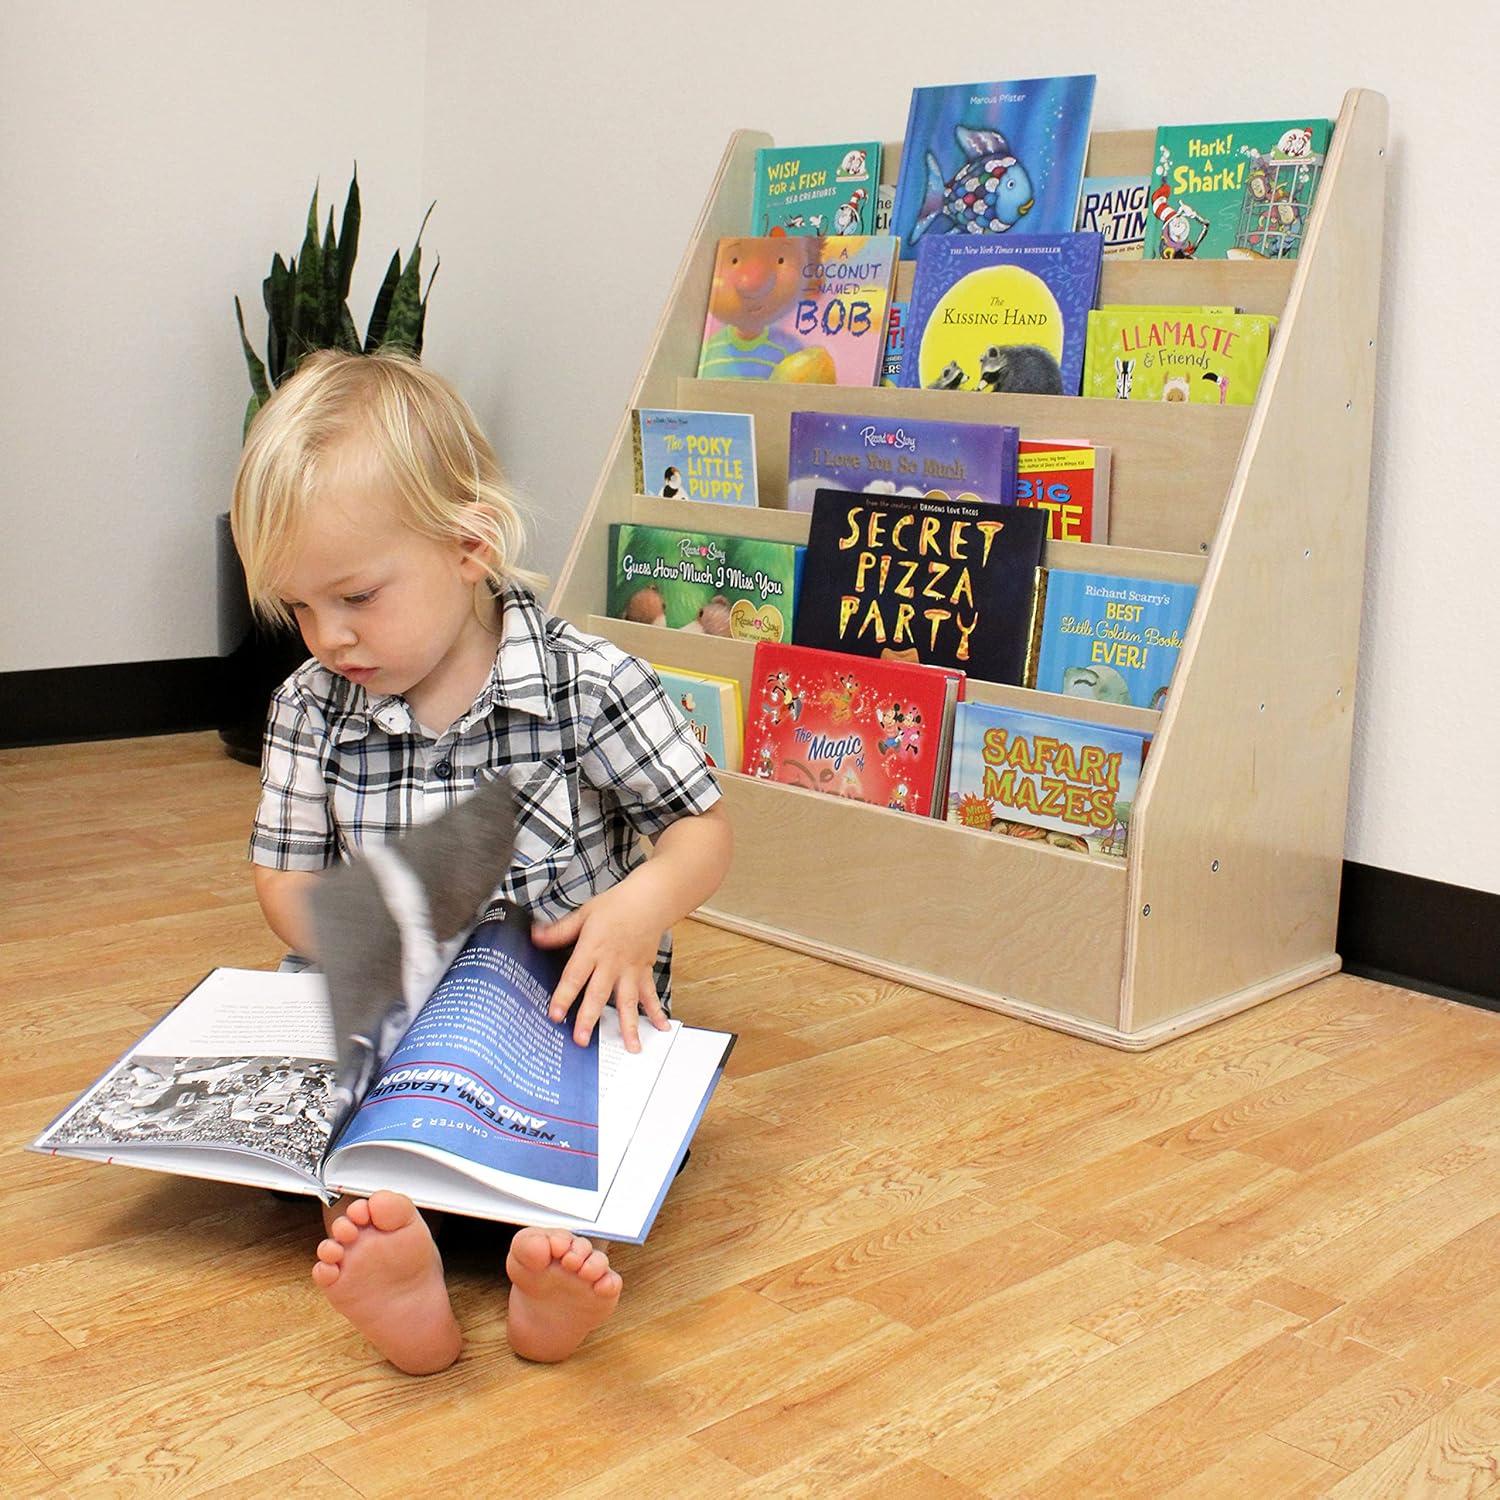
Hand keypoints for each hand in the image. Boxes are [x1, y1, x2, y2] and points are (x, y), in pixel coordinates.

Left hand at [532, 884, 671, 1052]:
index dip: (564, 996)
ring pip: (627, 1001)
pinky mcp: (643, 972)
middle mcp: (611, 964)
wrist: (648, 901)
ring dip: (629, 1024)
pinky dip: (656, 1011)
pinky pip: (650, 994)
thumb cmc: (616, 906)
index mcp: (592, 949)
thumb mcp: (583, 914)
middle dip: (590, 1018)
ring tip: (630, 1047)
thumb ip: (559, 931)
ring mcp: (629, 970)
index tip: (556, 1015)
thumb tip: (534, 937)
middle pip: (598, 994)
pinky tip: (661, 1027)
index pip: (575, 976)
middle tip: (582, 1040)